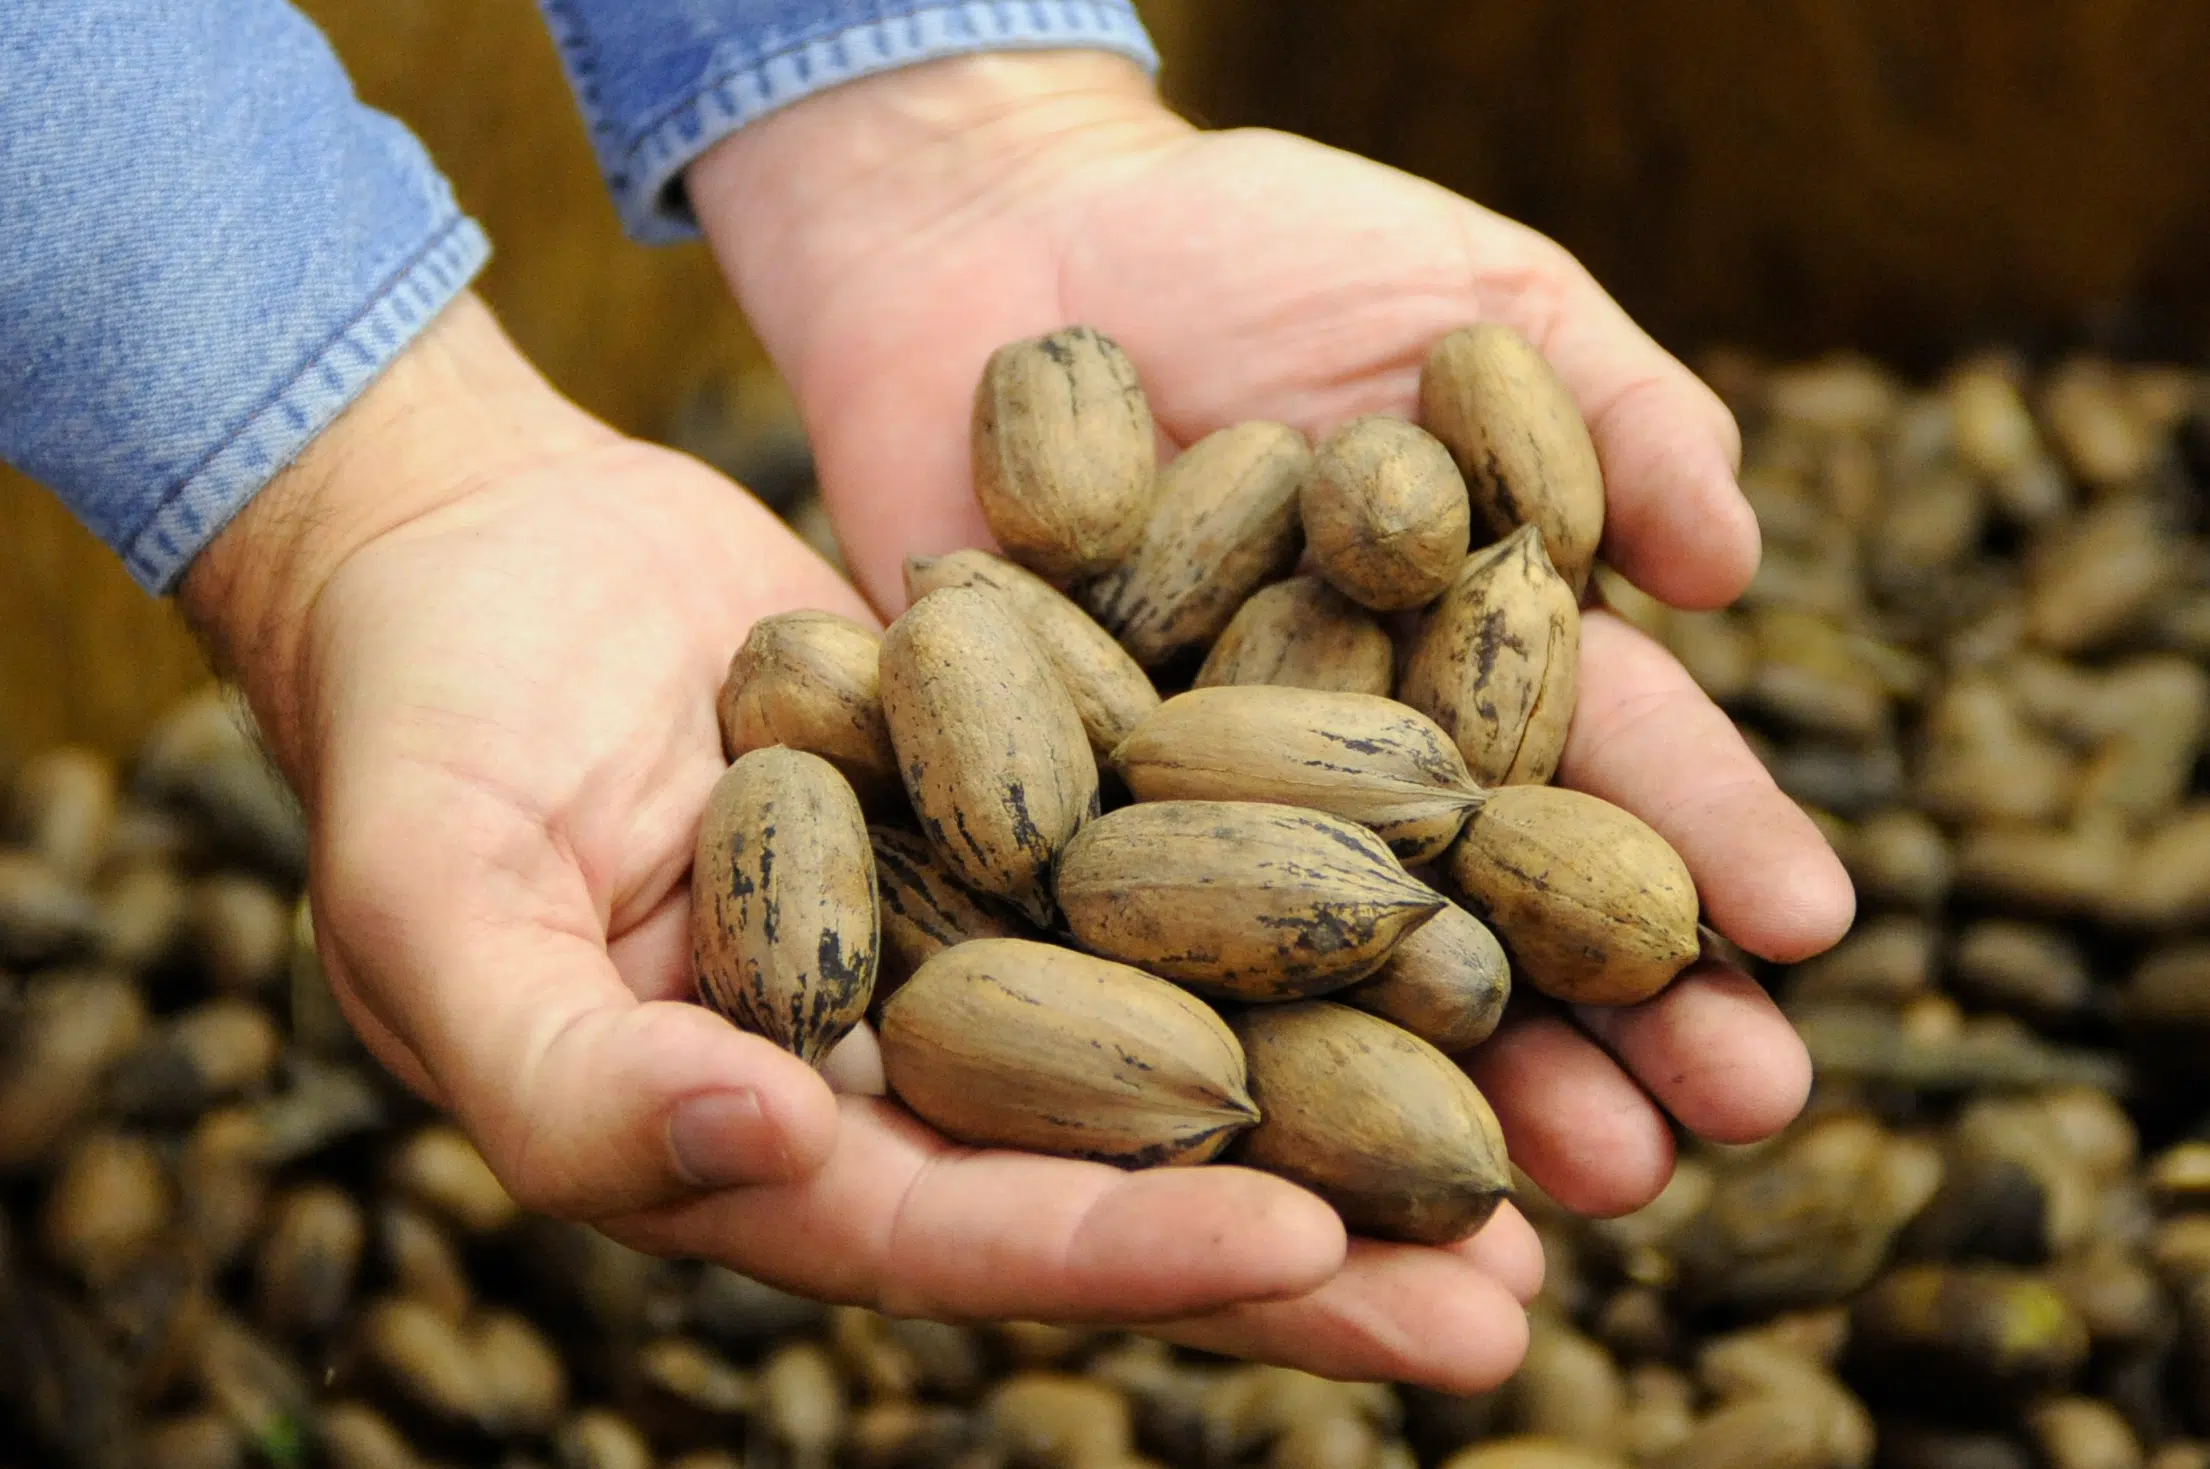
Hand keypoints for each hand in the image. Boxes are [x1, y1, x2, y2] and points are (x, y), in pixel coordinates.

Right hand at [180, 293, 1536, 1395]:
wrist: (473, 537)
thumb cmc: (416, 730)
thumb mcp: (436, 910)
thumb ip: (572, 1075)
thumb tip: (771, 1150)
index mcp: (757, 1145)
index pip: (953, 1232)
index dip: (1117, 1251)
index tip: (1299, 1249)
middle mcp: (885, 1072)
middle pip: (1110, 1178)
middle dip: (1301, 1247)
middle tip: (1504, 1300)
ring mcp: (961, 938)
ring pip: (1176, 1036)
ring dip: (1349, 1090)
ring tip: (1550, 1141)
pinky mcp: (1016, 807)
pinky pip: (1170, 867)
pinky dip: (1296, 899)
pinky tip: (1453, 907)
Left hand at [692, 52, 1855, 1377]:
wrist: (1000, 230)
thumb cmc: (1251, 245)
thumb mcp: (1461, 293)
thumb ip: (1610, 407)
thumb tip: (1737, 564)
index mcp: (1470, 647)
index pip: (1603, 756)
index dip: (1703, 839)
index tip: (1807, 931)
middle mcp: (1345, 754)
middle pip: (1488, 903)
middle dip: (1611, 1016)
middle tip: (1721, 1125)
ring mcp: (1198, 802)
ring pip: (1328, 966)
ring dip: (1445, 1079)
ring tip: (1559, 1190)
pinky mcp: (1040, 816)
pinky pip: (1120, 938)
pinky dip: (1196, 1033)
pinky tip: (1282, 1138)